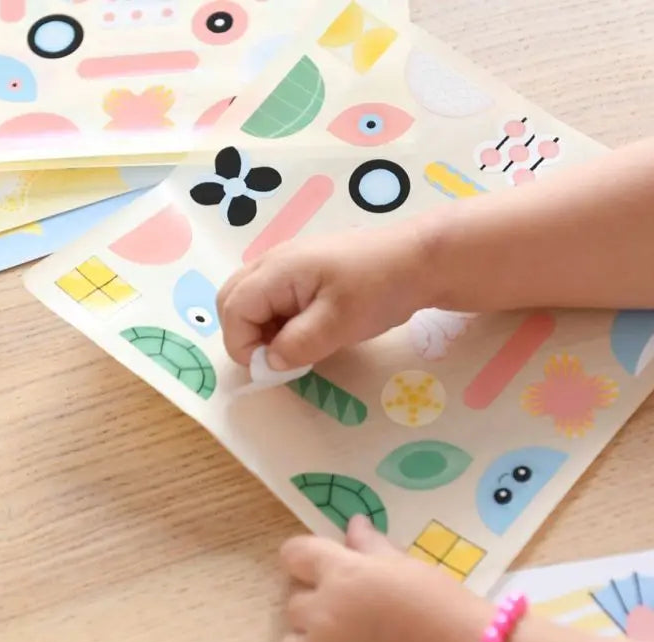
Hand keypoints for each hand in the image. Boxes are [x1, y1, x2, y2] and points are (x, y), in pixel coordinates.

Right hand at [217, 223, 434, 369]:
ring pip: (253, 299)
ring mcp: (290, 263)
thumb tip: (268, 363)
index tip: (272, 369)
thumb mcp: (338, 324)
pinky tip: (309, 332)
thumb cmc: (379, 288)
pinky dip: (280, 319)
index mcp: (276, 270)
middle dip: (246, 335)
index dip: (243, 345)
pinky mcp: (306, 271)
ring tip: (296, 348)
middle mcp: (275, 261)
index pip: (233, 309)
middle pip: (233, 299)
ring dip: (263, 329)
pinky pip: (275, 297)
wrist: (420, 260)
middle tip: (278, 358)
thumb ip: (297, 345)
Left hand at [277, 517, 488, 641]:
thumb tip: (352, 524)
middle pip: (295, 604)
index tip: (322, 573)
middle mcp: (322, 612)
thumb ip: (371, 546)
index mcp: (341, 573)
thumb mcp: (407, 567)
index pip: (294, 554)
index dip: (306, 563)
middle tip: (356, 622)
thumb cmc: (444, 608)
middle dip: (319, 609)